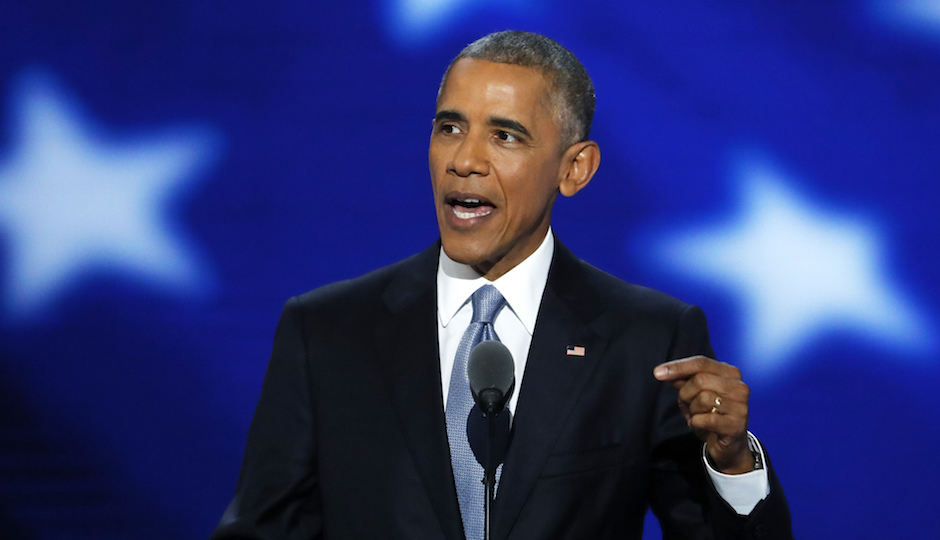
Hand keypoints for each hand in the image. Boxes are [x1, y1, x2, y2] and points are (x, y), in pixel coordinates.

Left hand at [653, 356, 752, 473]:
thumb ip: (683, 380)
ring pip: (703, 399)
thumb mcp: (694, 394)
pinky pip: (705, 419)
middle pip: (700, 380)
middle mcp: (739, 387)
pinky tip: (703, 427)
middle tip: (689, 406)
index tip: (657, 373)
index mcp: (730, 373)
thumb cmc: (711, 415)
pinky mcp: (737, 425)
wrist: (729, 445)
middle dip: (686, 394)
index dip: (678, 367)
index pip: (701, 363)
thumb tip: (664, 372)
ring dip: (693, 411)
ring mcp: (741, 406)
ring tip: (700, 418)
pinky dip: (697, 424)